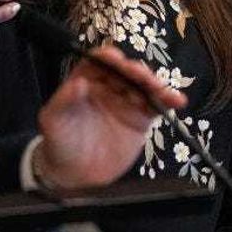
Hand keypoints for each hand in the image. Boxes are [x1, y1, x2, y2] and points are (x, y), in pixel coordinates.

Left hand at [34, 46, 185, 189]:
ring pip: (143, 86)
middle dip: (134, 70)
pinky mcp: (140, 119)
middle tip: (140, 76)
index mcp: (87, 79)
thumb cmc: (59, 140)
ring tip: (160, 88)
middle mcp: (109, 86)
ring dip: (154, 83)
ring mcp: (126, 102)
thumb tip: (78, 83)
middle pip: (126, 71)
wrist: (72, 173)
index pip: (100, 62)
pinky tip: (177, 101)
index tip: (115, 60)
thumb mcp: (53, 120)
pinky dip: (168, 101)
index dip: (108, 58)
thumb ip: (64, 101)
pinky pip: (156, 106)